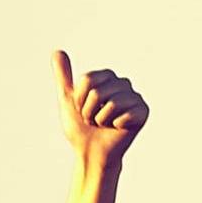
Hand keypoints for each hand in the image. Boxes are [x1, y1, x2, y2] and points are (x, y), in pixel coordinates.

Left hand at [58, 52, 150, 170]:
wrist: (92, 151)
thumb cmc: (81, 127)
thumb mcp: (69, 99)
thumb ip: (65, 76)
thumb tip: (57, 51)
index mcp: (107, 78)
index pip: (88, 80)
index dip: (80, 98)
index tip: (82, 108)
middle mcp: (123, 84)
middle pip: (98, 91)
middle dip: (89, 110)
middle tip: (93, 119)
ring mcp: (134, 98)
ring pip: (112, 103)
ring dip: (101, 119)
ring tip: (104, 124)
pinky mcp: (143, 112)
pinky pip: (125, 114)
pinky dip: (116, 125)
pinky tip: (118, 128)